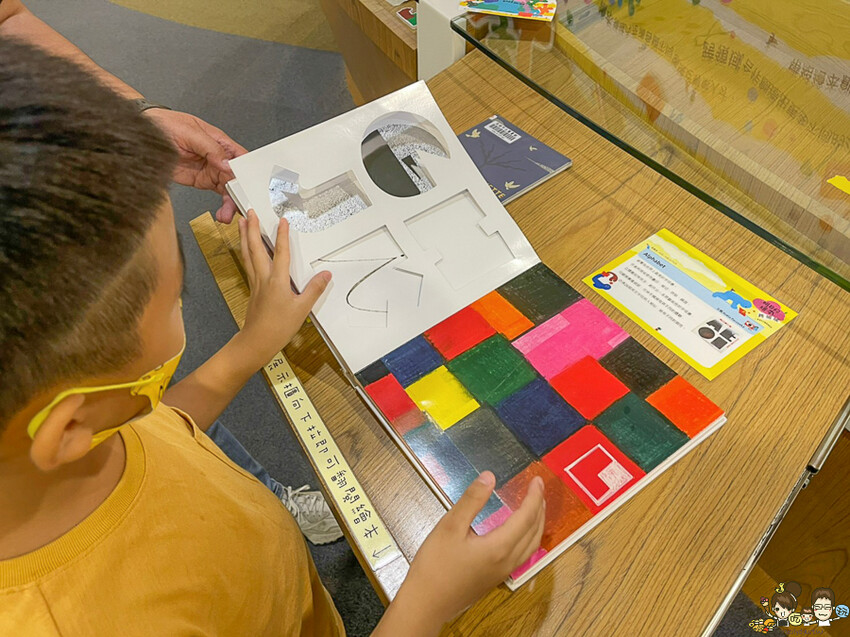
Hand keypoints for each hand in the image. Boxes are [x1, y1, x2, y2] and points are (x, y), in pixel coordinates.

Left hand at [143, 109, 246, 222]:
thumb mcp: (190, 133)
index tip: (247, 186)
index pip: (241, 159)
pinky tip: (223, 213)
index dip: (247, 172)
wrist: (145, 134)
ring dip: (231, 203)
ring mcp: (210, 171)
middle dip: (240, 193)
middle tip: (239, 205)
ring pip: (229, 189)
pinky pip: (218, 195)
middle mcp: (218, 158)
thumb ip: (210, 148)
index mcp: (221, 142)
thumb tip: (226, 163)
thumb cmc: (167, 124)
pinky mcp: (202, 181)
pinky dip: (222, 206)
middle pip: (237, 178)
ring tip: (227, 214)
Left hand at [237, 209, 330, 364]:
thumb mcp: (302, 309)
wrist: (256, 341)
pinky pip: (247, 264)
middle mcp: (263, 278)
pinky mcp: (252, 289)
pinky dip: (245, 252)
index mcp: (277, 281)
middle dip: (252, 228)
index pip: (281, 253)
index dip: (282, 236)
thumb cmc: (278, 327)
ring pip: (247, 254)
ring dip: (244, 237)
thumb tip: (326, 274)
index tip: (282, 221)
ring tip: (241, 223)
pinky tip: (245, 249)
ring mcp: (255, 282)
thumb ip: (314, 290)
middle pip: (255, 248)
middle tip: (249, 212)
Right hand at [385, 471, 544, 632]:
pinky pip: (523, 555)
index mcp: (499, 547)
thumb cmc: (435, 566)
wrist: (426, 604)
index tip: (537, 480)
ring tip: (535, 507)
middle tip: (538, 489)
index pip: (526, 517)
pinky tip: (518, 533)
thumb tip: (489, 477)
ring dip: (537, 524)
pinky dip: (528, 538)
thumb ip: (471, 500)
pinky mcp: (496, 578)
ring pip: (531, 546)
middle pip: (534, 532)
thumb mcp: (449, 526)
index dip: (534, 497)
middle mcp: (507, 561)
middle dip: (539, 508)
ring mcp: (503, 572)